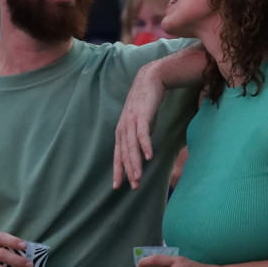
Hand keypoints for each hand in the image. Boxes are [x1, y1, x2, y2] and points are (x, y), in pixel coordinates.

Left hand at [113, 62, 165, 189]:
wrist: (150, 80)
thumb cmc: (146, 103)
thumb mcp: (141, 123)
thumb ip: (139, 137)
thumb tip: (143, 150)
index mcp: (122, 132)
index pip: (118, 155)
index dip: (118, 170)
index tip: (117, 186)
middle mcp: (123, 128)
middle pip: (124, 154)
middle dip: (128, 171)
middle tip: (133, 186)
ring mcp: (132, 122)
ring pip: (132, 147)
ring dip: (135, 163)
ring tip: (138, 177)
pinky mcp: (142, 116)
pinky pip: (143, 134)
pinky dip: (145, 146)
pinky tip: (148, 157)